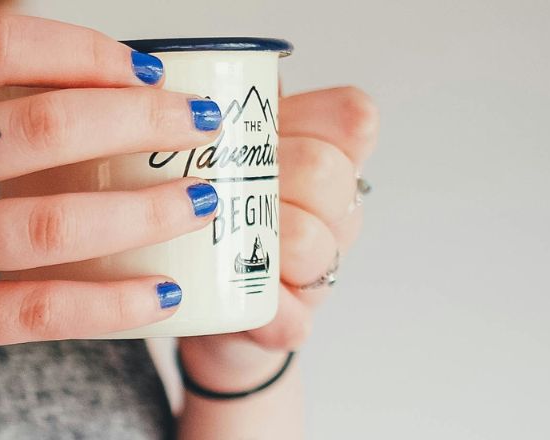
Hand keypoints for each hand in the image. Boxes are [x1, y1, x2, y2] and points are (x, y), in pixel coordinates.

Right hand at [0, 16, 228, 434]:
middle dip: (139, 119)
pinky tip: (159, 293)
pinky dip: (111, 302)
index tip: (143, 69)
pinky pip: (37, 307)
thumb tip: (68, 78)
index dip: (85, 50)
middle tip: (195, 127)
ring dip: (145, 207)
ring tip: (201, 199)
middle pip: (39, 123)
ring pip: (52, 217)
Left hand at [178, 86, 378, 386]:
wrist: (197, 300)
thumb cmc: (212, 210)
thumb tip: (201, 75)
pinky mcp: (294, 322)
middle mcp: (334, 212)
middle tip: (220, 186)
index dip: (311, 120)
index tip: (262, 131)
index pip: (352, 118)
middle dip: (270, 176)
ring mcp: (319, 269)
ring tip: (221, 237)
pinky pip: (294, 313)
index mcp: (323, 157)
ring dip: (264, 238)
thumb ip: (224, 109)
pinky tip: (242, 295)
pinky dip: (265, 305)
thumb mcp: (219, 150)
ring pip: (314, 242)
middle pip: (326, 172)